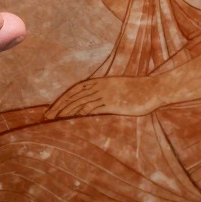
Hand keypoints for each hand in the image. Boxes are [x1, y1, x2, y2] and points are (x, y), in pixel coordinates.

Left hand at [43, 75, 163, 118]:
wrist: (154, 89)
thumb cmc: (137, 91)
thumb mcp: (118, 90)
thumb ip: (105, 95)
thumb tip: (95, 104)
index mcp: (100, 82)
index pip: (75, 90)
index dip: (62, 99)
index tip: (52, 108)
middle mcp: (100, 87)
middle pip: (74, 96)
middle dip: (59, 106)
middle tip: (47, 116)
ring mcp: (106, 94)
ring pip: (80, 102)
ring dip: (66, 110)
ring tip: (55, 119)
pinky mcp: (113, 103)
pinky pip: (94, 107)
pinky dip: (81, 112)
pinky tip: (73, 118)